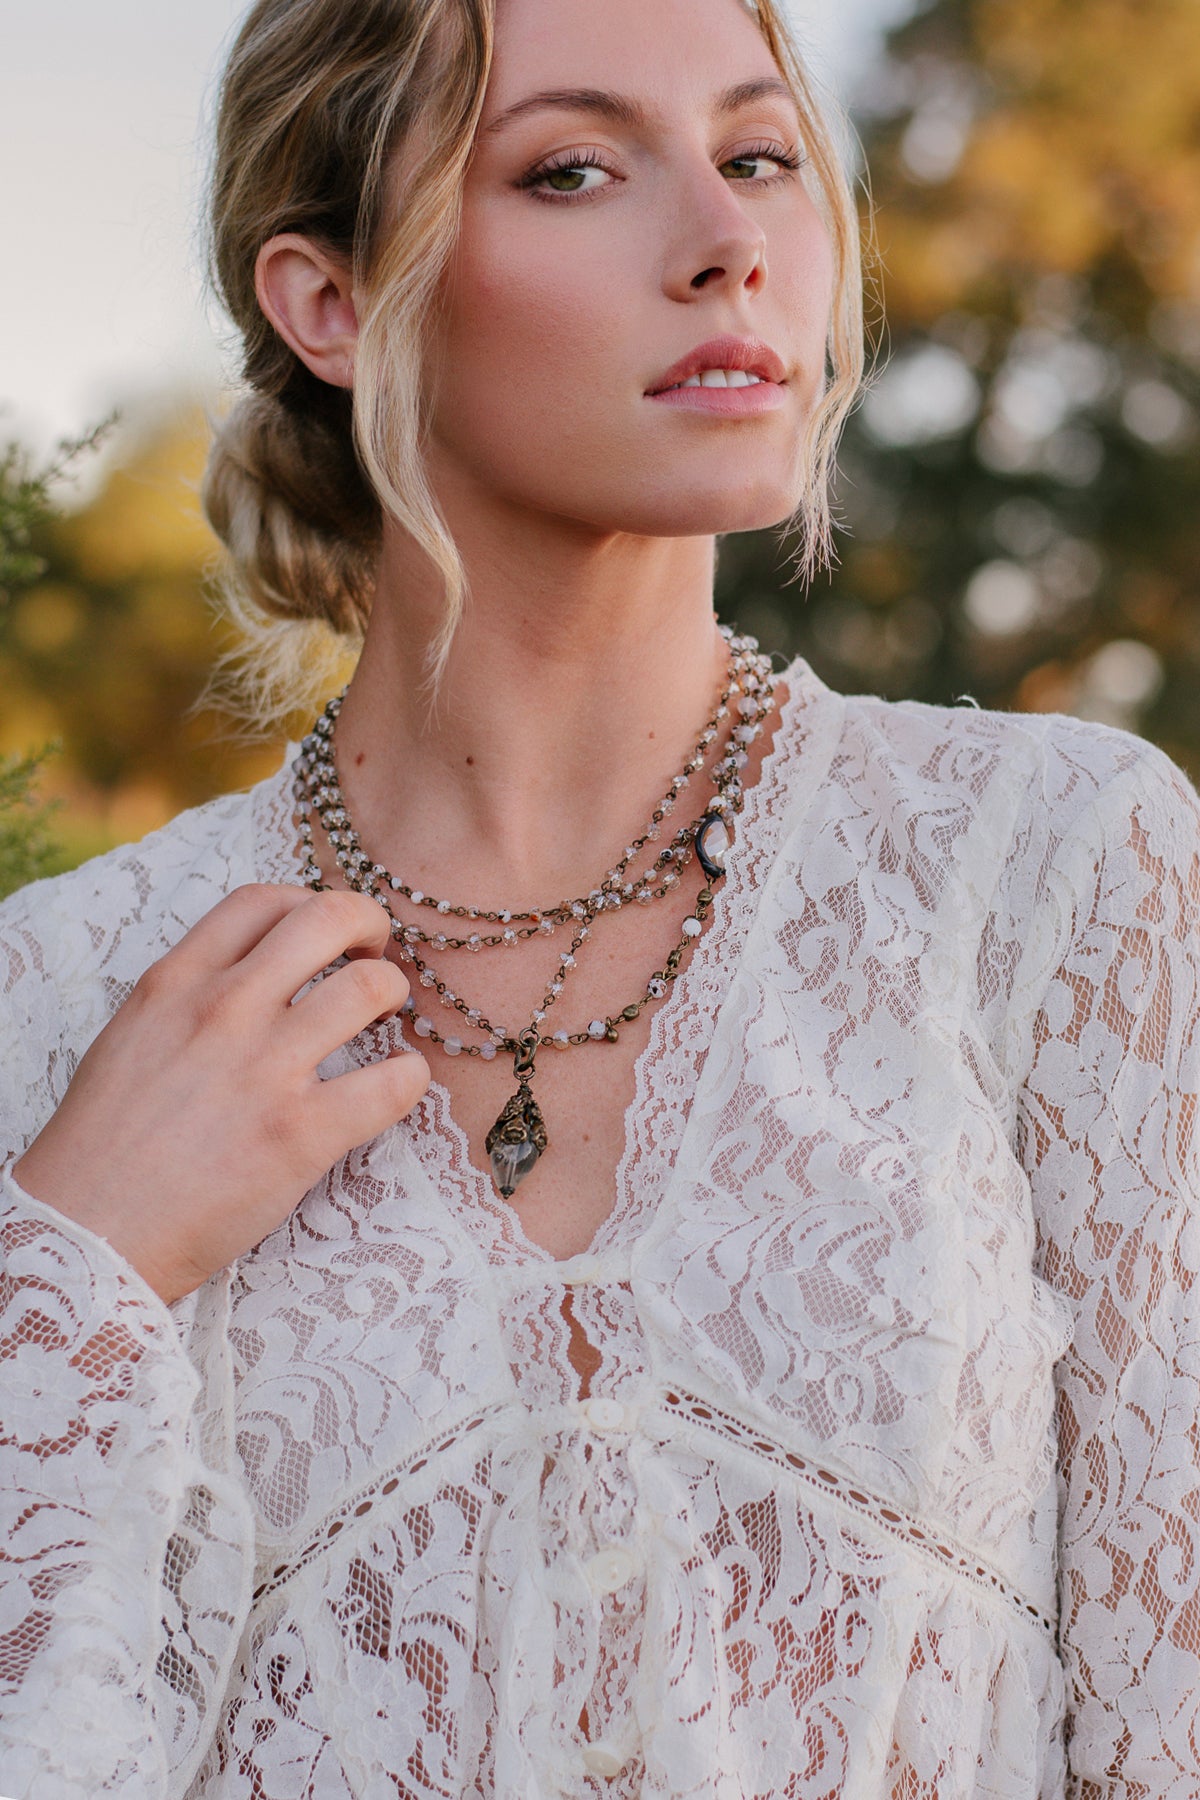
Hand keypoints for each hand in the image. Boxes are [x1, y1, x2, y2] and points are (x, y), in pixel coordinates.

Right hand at [13, 883, 429, 1305]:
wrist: (87, 1234)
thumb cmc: (105, 1145)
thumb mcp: (132, 1037)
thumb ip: (190, 997)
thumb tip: (250, 975)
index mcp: (177, 983)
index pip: (262, 900)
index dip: (309, 903)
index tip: (325, 935)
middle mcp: (224, 1010)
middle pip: (328, 917)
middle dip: (370, 926)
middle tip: (376, 960)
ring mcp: (266, 1069)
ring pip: (371, 989)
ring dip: (394, 999)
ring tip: (387, 1023)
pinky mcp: (301, 1133)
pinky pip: (393, 1082)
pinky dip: (411, 1077)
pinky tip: (398, 1085)